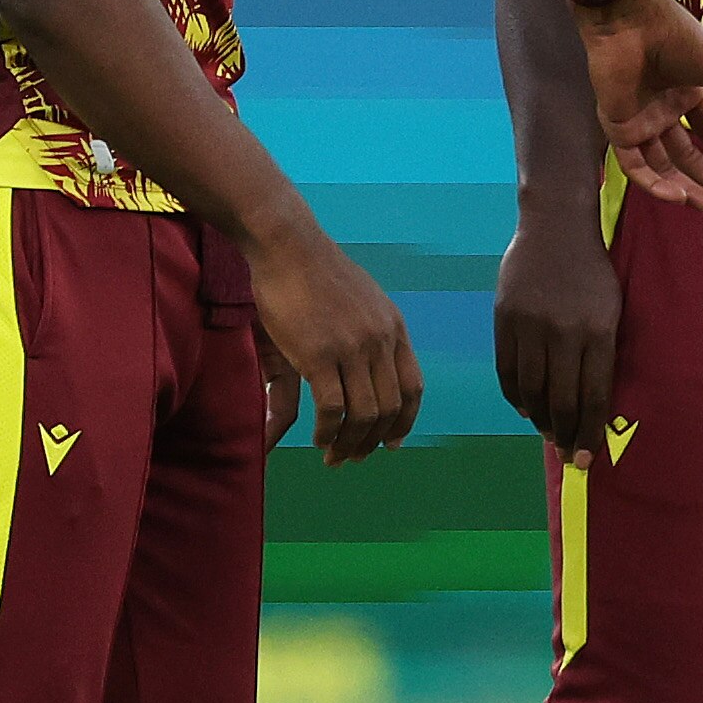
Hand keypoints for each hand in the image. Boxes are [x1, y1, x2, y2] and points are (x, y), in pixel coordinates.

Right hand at [246, 213, 421, 464]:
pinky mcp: (318, 355)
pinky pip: (332, 409)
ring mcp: (352, 349)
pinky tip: (319, 440)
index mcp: (395, 328)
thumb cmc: (316, 273)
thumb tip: (366, 365)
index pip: (413, 387)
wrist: (288, 245)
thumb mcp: (360, 302)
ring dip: (350, 443)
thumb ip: (369, 334)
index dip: (405, 421)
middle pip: (390, 407)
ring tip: (335, 456)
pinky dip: (328, 432)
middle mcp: (380, 341)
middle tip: (355, 457)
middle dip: (374, 440)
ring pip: (364, 414)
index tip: (393, 442)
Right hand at [492, 209, 620, 462]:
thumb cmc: (593, 272)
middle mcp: (564, 332)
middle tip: (569, 455)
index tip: (588, 459)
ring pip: (531, 390)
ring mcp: (530, 326)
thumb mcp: (612, 309)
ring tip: (550, 433)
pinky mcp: (504, 319)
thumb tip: (594, 403)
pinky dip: (515, 397)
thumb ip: (603, 352)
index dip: (589, 432)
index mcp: (598, 331)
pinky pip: (507, 371)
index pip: (593, 396)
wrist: (556, 226)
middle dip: (566, 434)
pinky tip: (527, 409)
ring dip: (541, 419)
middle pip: (562, 400)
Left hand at [575, 0, 702, 204]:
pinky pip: (634, 164)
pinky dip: (653, 183)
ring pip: (660, 165)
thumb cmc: (676, 35)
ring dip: (683, 188)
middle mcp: (662, 110)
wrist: (635, 21)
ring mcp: (640, 121)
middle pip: (683, 154)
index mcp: (685, 92)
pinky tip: (677, 195)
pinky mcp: (619, 128)